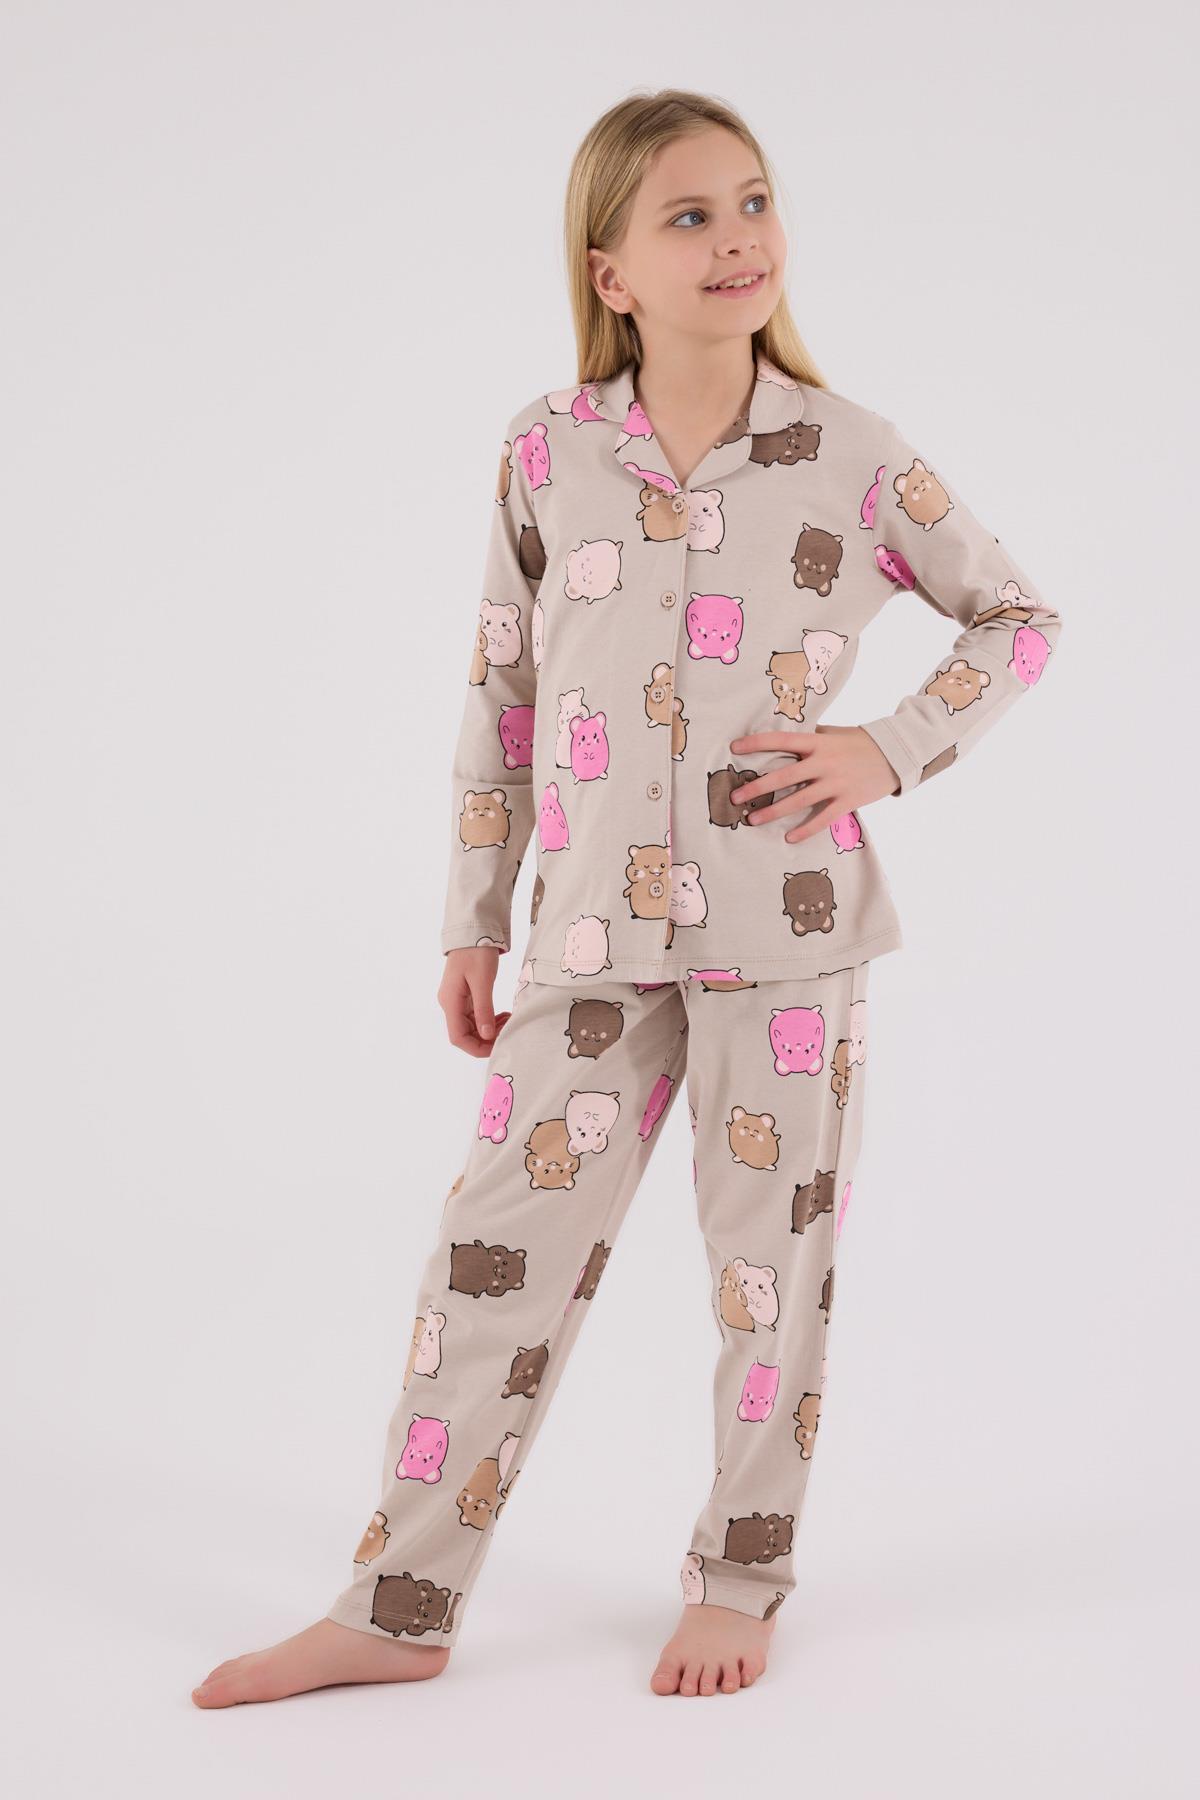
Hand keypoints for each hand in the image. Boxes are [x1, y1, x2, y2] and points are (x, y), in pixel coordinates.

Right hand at [439, 947, 510, 1055]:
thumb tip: (486, 1035)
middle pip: (466, 1034)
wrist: (473, 931)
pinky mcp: (465, 995)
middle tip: (508, 1030)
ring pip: (472, 1026)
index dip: (477, 1047)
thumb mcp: (482, 981)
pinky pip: (476, 1015)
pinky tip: (502, 1015)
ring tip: (508, 1020)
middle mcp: (450, 1004)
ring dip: (490, 1029)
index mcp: (450, 1002)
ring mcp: (457, 1000)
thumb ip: (484, 1009)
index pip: (458, 1038)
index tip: (497, 1045)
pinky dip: (489, 1019)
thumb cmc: (476, 952)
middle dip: (487, 1038)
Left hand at [727, 724, 900, 842]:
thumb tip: (784, 738)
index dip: (756, 744)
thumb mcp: (834, 733)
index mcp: (818, 742)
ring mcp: (836, 783)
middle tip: (735, 797)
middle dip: (757, 787)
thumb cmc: (860, 742)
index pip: (781, 740)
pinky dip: (805, 830)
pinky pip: (822, 819)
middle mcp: (824, 762)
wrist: (896, 755)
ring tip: (752, 820)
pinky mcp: (847, 801)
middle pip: (784, 776)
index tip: (734, 749)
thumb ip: (810, 737)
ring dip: (773, 812)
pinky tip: (789, 838)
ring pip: (798, 801)